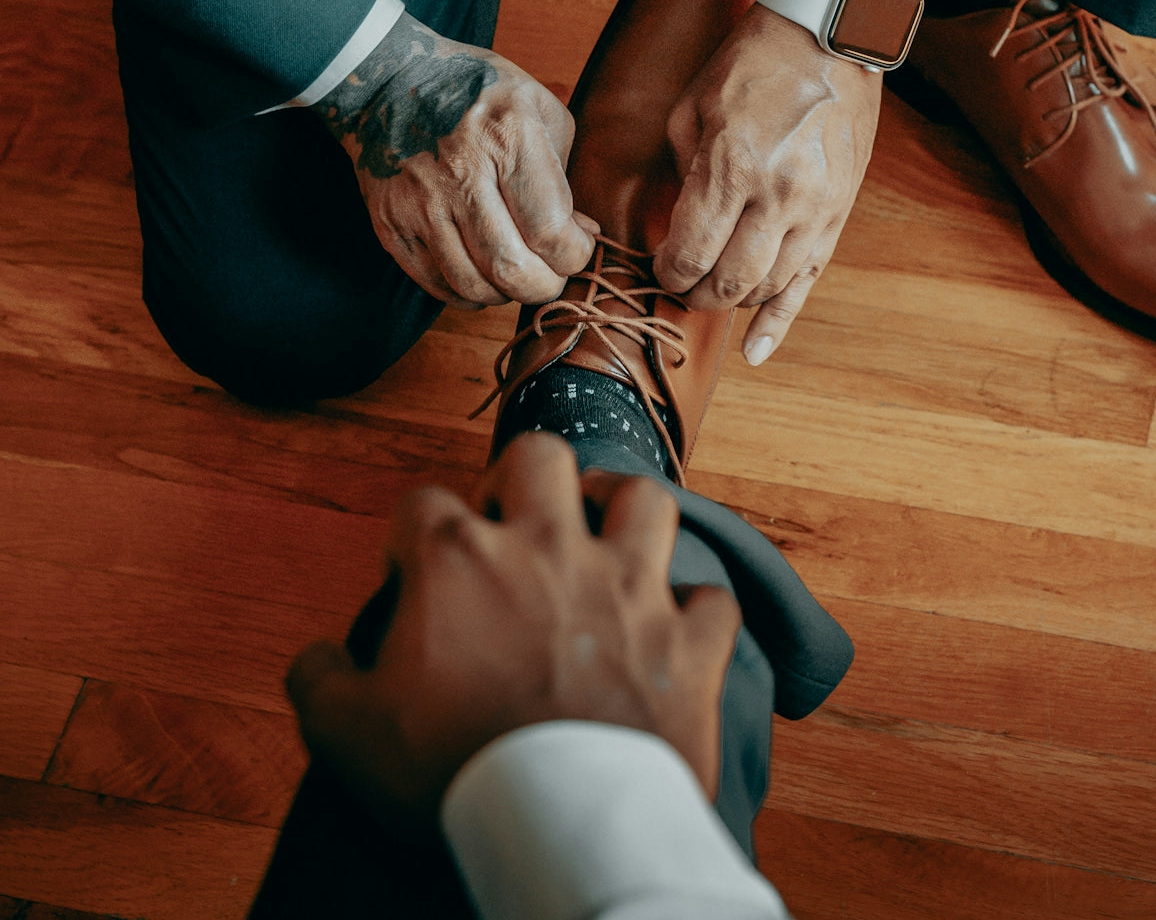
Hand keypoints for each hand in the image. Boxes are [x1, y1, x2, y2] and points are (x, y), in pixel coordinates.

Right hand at [286, 433, 741, 819]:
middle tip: (514, 522)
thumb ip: (318, 682)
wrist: (563, 825)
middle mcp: (550, 549)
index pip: (421, 504)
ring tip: (605, 537)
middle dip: (523, 477)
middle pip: (540, 457)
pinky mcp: (689, 642)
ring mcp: (630, 588)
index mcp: (462, 559)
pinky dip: (696, 611)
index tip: (411, 577)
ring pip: (644, 500)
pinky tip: (676, 626)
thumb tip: (316, 659)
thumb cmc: (451, 772)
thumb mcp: (347, 735)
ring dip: (624, 513)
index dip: (410, 537)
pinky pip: (712, 601)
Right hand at [315, 13, 596, 307]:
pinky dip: (468, 292)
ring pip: (473, 286)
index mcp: (507, 137)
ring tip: (517, 272)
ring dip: (506, 293)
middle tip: (552, 273)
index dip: (575, 255)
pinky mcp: (391, 225)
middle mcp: (460, 171)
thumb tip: (581, 234)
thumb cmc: (477, 93)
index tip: (578, 246)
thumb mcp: (539, 109)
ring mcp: (419, 202)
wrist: (388, 82)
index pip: (550, 230)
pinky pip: (437, 285)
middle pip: (512, 269)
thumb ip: (564, 176)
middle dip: (545, 286)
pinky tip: (482, 270)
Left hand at [653, 3, 880, 364]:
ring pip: (766, 288)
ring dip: (731, 302)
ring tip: (711, 292)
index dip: (666, 271)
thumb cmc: (752, 65)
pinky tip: (754, 352)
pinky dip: (779, 322)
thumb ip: (682, 173)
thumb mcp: (693, 109)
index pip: (691, 252)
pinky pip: (808, 283)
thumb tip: (677, 225)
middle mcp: (778, 197)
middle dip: (694, 294)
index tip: (658, 267)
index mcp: (732, 166)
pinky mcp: (838, 214)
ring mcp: (815, 210)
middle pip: (727, 282)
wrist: (829, 37)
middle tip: (679, 285)